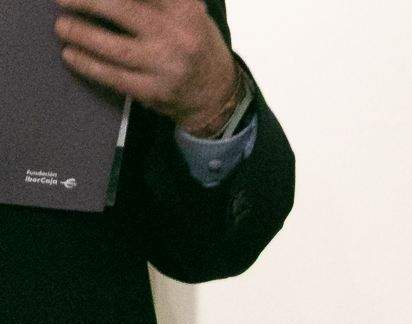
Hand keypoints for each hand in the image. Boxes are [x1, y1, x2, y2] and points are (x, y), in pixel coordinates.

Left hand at [56, 0, 241, 136]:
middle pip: (125, 10)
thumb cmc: (194, 44)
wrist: (218, 95)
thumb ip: (158, 0)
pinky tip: (71, 55)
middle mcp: (177, 36)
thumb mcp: (188, 12)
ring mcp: (166, 66)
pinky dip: (88, 65)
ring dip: (82, 35)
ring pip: (114, 48)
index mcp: (186, 10)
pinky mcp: (155, 91)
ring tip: (62, 27)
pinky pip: (114, 77)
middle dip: (89, 1)